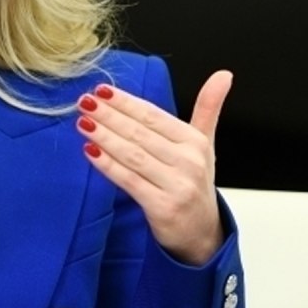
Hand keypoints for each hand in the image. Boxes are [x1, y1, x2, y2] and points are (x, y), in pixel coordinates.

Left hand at [75, 70, 232, 264]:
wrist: (203, 233)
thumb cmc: (195, 182)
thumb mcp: (205, 143)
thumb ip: (208, 107)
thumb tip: (224, 74)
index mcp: (195, 142)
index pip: (154, 116)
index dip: (126, 102)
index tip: (101, 90)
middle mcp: (189, 161)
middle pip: (140, 133)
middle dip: (110, 116)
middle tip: (84, 102)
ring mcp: (177, 185)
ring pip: (133, 155)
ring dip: (105, 137)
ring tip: (84, 122)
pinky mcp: (163, 207)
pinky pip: (129, 181)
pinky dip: (108, 165)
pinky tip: (90, 152)